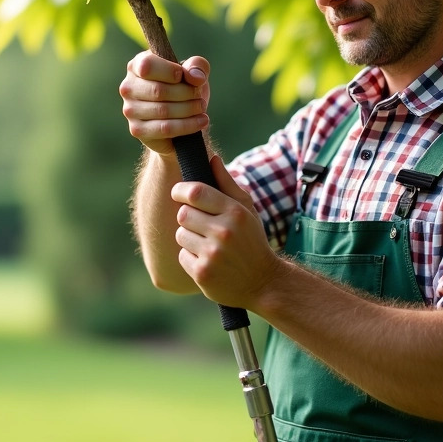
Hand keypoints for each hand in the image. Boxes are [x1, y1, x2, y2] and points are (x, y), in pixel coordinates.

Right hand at [120, 52, 209, 156]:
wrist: (180, 118)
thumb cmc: (183, 88)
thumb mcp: (194, 72)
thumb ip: (197, 66)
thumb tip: (195, 77)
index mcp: (137, 65)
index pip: (147, 65)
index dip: (170, 71)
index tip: (183, 76)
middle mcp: (128, 87)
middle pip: (158, 90)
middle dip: (186, 93)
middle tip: (199, 96)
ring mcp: (130, 110)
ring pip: (163, 110)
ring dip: (189, 109)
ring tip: (202, 107)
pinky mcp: (137, 130)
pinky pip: (165, 128)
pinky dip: (188, 125)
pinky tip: (202, 121)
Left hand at [172, 155, 281, 308]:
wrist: (264, 283)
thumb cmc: (252, 241)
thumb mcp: (247, 210)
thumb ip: (227, 184)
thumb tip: (212, 158)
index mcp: (235, 212)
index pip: (196, 192)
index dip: (181, 190)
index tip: (178, 193)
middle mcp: (223, 232)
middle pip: (183, 213)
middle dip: (188, 218)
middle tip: (200, 225)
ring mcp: (213, 254)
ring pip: (180, 235)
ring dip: (188, 238)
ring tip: (206, 245)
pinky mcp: (202, 273)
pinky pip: (181, 256)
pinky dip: (190, 258)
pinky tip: (207, 261)